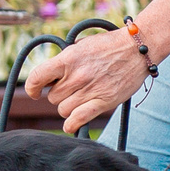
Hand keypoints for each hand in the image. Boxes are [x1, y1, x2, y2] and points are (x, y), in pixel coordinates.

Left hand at [25, 24, 151, 135]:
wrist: (137, 48)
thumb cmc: (109, 46)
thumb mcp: (81, 46)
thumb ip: (64, 60)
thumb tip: (49, 77)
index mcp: (68, 59)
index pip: (37, 77)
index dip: (32, 87)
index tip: (35, 91)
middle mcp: (77, 75)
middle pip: (53, 97)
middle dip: (59, 94)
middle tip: (71, 88)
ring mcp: (90, 89)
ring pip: (63, 110)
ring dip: (68, 107)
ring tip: (79, 98)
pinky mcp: (104, 101)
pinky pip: (79, 119)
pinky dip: (71, 125)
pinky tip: (71, 124)